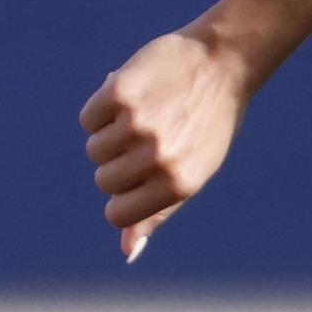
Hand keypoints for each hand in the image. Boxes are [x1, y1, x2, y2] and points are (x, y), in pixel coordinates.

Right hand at [80, 28, 250, 261]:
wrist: (222, 60)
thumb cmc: (208, 122)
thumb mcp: (192, 173)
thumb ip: (159, 212)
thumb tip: (127, 251)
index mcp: (178, 184)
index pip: (117, 213)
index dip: (123, 195)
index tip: (140, 174)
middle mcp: (158, 157)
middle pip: (104, 180)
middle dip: (117, 162)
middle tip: (150, 136)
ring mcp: (138, 125)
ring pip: (94, 149)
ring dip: (110, 133)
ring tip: (145, 114)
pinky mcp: (121, 93)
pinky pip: (89, 118)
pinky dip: (102, 108)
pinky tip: (132, 95)